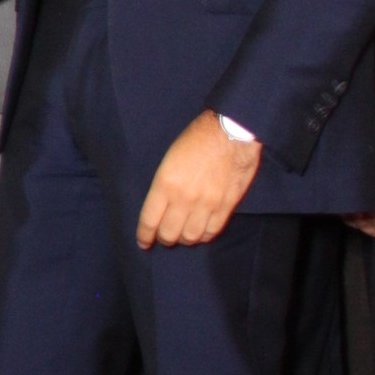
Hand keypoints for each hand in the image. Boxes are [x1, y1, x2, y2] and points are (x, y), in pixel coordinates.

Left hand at [136, 112, 259, 248]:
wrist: (230, 132)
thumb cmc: (196, 140)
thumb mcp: (168, 160)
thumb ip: (163, 187)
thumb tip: (160, 209)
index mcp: (165, 184)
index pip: (150, 220)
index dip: (145, 236)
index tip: (144, 242)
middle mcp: (184, 198)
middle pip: (169, 234)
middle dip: (164, 238)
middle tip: (164, 236)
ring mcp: (207, 204)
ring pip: (191, 237)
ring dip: (184, 239)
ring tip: (183, 234)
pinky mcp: (226, 206)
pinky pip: (212, 231)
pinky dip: (204, 236)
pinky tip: (200, 232)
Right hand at [349, 114, 374, 239]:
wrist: (351, 115)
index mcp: (370, 181)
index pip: (374, 211)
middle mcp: (353, 185)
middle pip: (358, 217)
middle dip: (370, 228)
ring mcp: (341, 183)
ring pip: (347, 213)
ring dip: (359, 224)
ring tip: (372, 228)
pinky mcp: (334, 181)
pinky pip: (339, 203)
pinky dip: (348, 214)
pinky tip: (357, 216)